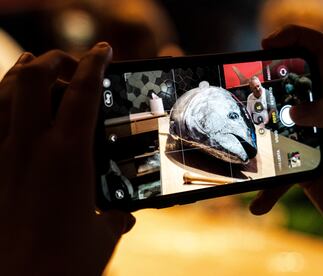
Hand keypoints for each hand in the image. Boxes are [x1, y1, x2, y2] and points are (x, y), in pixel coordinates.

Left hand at [0, 43, 134, 274]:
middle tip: (72, 63)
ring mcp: (0, 155)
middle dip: (55, 58)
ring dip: (23, 72)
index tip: (103, 49)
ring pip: (2, 91)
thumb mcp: (103, 235)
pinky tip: (10, 105)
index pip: (83, 91)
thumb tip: (124, 216)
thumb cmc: (65, 263)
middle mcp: (29, 147)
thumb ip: (116, 217)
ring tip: (38, 68)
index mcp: (68, 155)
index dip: (94, 62)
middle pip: (35, 76)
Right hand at [249, 25, 322, 273]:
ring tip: (243, 142)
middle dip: (266, 83)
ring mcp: (311, 143)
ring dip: (258, 133)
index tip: (266, 44)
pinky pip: (276, 170)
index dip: (295, 39)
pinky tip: (259, 204)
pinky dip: (267, 188)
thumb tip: (294, 110)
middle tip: (245, 90)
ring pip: (277, 126)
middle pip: (291, 86)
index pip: (320, 53)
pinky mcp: (302, 168)